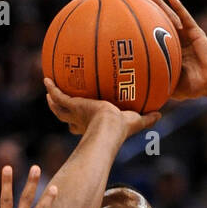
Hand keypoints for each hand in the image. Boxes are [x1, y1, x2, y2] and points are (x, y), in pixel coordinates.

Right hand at [43, 77, 160, 138]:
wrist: (109, 127)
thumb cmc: (121, 128)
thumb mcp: (136, 121)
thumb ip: (146, 118)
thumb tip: (160, 115)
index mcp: (93, 125)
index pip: (84, 126)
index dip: (80, 124)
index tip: (81, 118)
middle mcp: (81, 121)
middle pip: (68, 118)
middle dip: (63, 112)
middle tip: (60, 103)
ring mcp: (75, 113)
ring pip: (59, 108)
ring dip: (53, 101)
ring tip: (48, 91)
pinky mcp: (72, 105)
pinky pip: (58, 95)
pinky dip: (52, 88)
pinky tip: (46, 78)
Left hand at [144, 0, 206, 100]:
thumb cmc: (194, 88)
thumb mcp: (171, 87)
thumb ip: (158, 85)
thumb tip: (139, 93)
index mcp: (170, 53)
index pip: (154, 40)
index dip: (144, 32)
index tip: (129, 25)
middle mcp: (176, 42)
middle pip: (159, 23)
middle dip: (148, 12)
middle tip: (134, 2)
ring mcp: (185, 36)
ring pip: (170, 16)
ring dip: (159, 4)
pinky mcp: (195, 31)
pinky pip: (185, 16)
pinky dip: (178, 5)